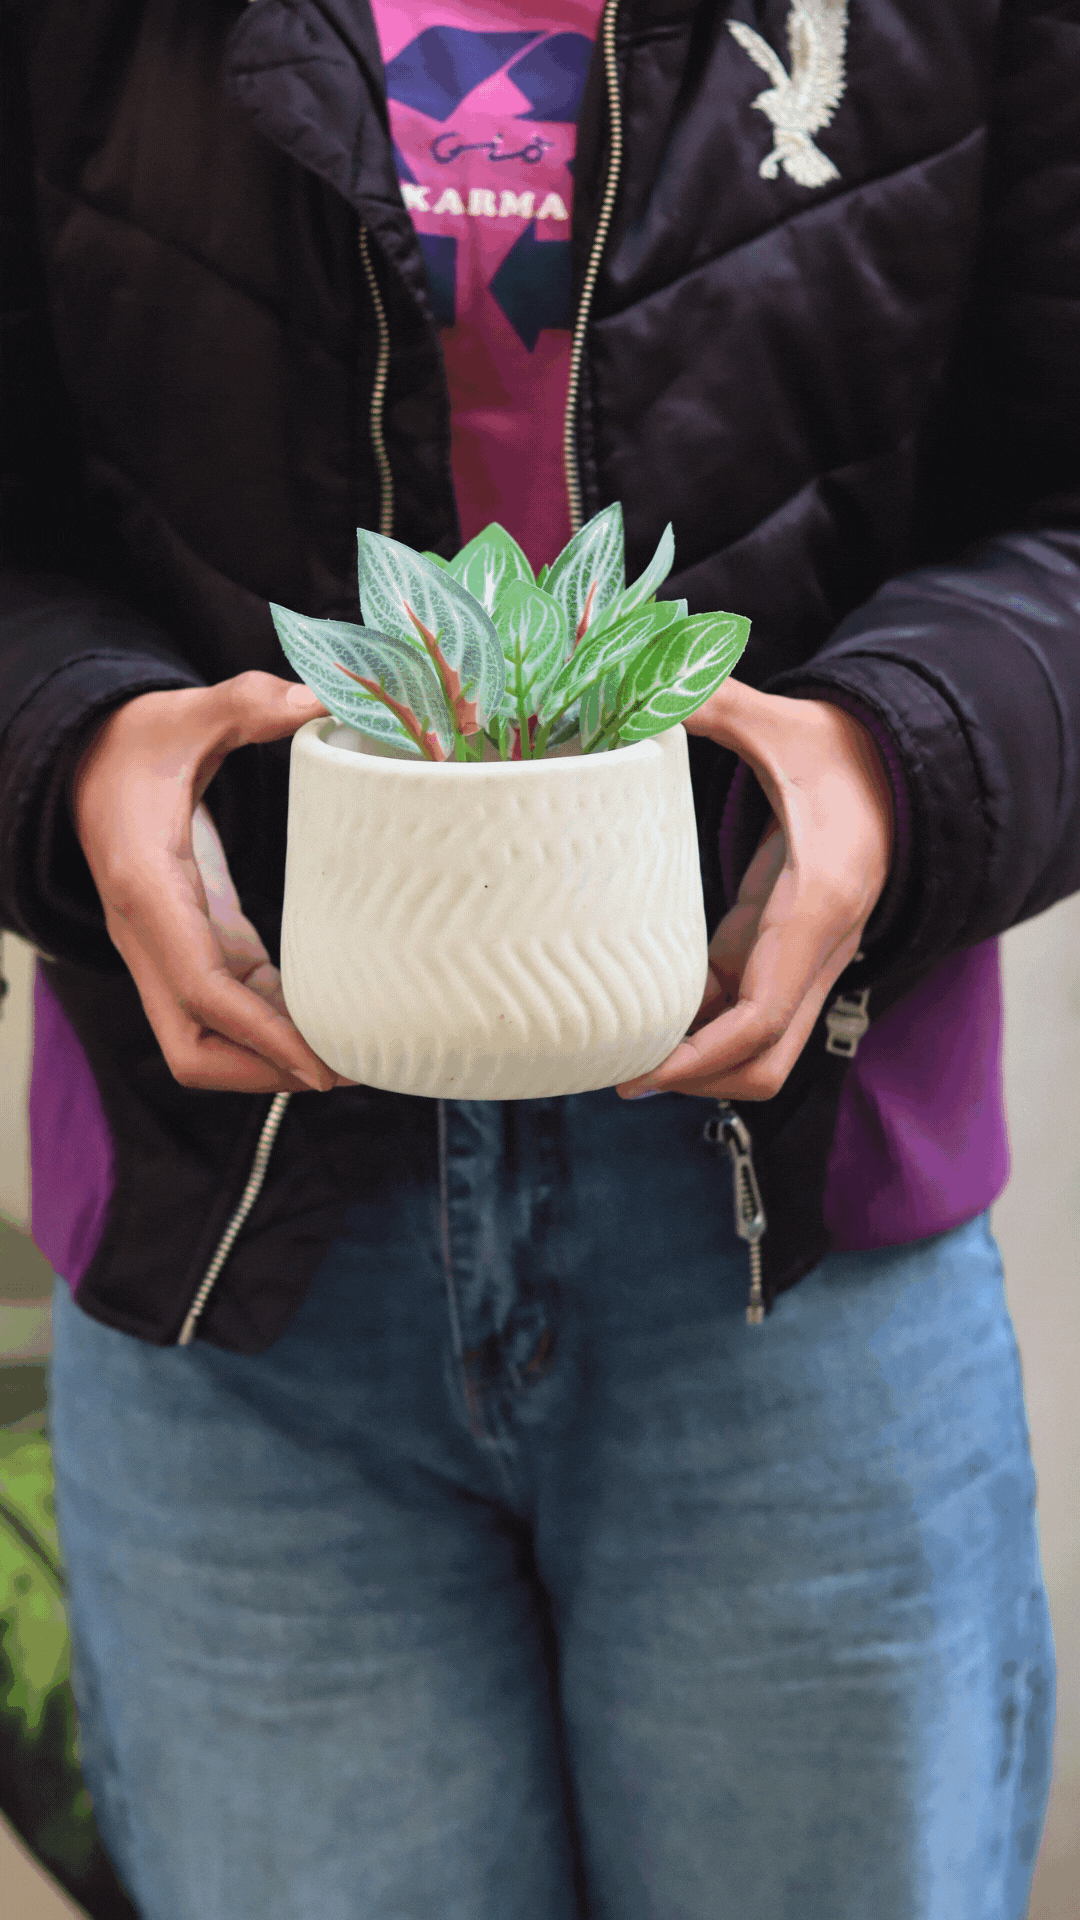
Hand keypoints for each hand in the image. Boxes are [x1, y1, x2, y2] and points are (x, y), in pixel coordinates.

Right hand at [71, 672, 347, 1093]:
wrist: (89, 757)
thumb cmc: (139, 739)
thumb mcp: (188, 711)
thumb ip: (248, 703)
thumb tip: (317, 700)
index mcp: (148, 890)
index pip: (201, 991)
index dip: (261, 1036)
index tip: (320, 1064)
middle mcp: (147, 937)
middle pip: (192, 1048)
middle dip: (263, 1073)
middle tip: (348, 1069)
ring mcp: (163, 952)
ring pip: (204, 1042)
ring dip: (269, 1060)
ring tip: (353, 1057)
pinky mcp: (188, 948)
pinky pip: (226, 1011)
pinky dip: (271, 1027)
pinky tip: (328, 1023)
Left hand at [616, 681, 894, 1101]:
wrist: (898, 767)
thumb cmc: (839, 750)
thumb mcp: (777, 723)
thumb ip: (713, 701)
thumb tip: (647, 680)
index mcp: (817, 906)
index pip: (764, 1016)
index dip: (703, 1057)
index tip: (645, 1071)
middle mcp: (820, 950)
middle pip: (767, 1061)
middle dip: (699, 1080)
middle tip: (623, 1074)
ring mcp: (806, 959)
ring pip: (759, 1048)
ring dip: (700, 1059)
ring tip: (624, 1050)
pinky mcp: (786, 952)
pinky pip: (746, 1012)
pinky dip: (702, 1024)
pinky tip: (648, 1008)